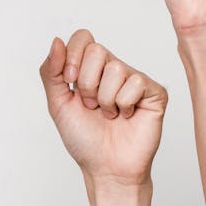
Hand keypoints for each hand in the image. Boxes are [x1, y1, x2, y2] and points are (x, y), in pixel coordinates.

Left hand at [39, 29, 167, 185]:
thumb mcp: (58, 104)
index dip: (72, 57)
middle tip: (92, 105)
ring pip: (116, 69)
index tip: (70, 83)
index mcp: (91, 68)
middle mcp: (114, 69)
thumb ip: (51, 72)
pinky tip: (127, 117)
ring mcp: (135, 79)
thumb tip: (56, 41)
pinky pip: (135, 83)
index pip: (83, 38)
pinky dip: (124, 105)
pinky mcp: (154, 92)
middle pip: (97, 50)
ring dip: (105, 100)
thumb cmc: (84, 139)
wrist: (106, 168)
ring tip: (110, 115)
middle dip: (87, 84)